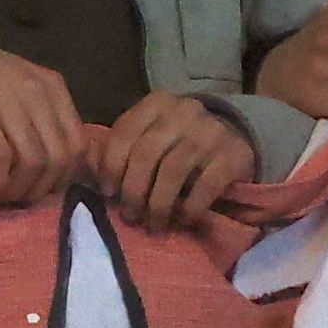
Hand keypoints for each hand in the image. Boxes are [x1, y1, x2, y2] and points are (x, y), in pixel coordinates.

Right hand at [0, 32, 86, 206]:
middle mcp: (37, 92)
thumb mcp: (22, 89)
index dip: (66, 176)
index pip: (79, 143)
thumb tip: (57, 167)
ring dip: (17, 190)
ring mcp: (9, 101)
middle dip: (41, 189)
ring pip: (33, 162)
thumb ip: (44, 117)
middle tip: (18, 200)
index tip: (43, 189)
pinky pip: (0, 159)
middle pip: (59, 158)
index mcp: (53, 87)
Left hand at [97, 92, 256, 231]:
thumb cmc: (180, 142)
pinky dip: (188, 209)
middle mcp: (184, 111)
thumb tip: (93, 178)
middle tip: (130, 216)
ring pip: (172, 172)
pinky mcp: (232, 155)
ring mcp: (210, 132)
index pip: (124, 134)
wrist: (234, 138)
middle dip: (132, 192)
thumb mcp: (151, 134)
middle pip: (146, 155)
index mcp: (157, 103)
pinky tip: (180, 220)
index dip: (110, 168)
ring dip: (157, 205)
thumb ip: (124, 148)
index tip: (108, 194)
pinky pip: (203, 188)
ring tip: (153, 224)